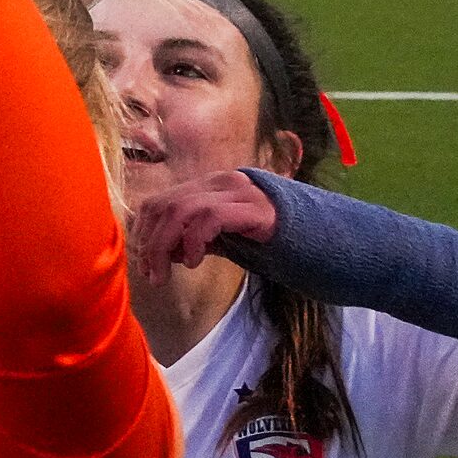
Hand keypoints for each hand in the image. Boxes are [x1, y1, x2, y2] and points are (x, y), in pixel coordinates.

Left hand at [129, 169, 279, 285]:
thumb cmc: (262, 241)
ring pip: (180, 209)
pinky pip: (209, 217)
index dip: (143, 232)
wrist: (314, 239)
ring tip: (164, 274)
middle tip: (151, 275)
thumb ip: (187, 241)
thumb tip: (154, 254)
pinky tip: (194, 262)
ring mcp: (237, 191)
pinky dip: (193, 240)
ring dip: (164, 245)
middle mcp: (218, 182)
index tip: (143, 264)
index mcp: (206, 187)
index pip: (158, 201)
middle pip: (164, 205)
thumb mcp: (217, 241)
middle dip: (149, 243)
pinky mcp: (253, 208)